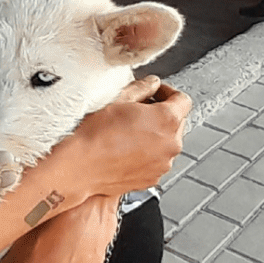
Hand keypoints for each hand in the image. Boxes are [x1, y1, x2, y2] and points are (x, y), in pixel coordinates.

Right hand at [72, 78, 190, 197]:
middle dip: (161, 114)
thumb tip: (150, 84)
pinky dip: (147, 154)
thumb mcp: (118, 99)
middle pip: (177, 122)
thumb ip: (141, 88)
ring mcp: (163, 164)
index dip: (167, 92)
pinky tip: (125, 148)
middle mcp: (170, 144)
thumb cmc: (95, 136)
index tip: (154, 92)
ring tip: (128, 131)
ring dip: (155, 135)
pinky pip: (156, 161)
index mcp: (166, 120)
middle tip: (137, 110)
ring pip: (167, 142)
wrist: (80, 166)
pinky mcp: (152, 178)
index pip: (182, 100)